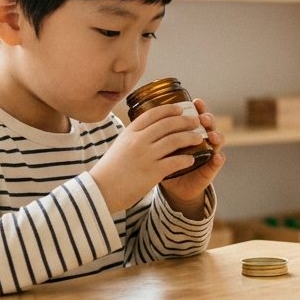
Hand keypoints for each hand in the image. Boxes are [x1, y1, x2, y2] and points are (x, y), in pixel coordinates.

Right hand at [90, 102, 215, 214]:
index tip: (180, 108)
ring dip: (190, 137)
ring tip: (199, 137)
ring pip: (175, 140)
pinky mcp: (152, 172)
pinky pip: (175, 161)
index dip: (169, 110)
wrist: (100, 191)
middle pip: (167, 124)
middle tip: (195, 121)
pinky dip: (186, 159)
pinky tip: (192, 159)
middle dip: (185, 121)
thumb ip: (133, 137)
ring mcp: (146, 155)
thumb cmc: (109, 170)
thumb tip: (147, 130)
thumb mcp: (119, 146)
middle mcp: (138, 140)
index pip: (152, 114)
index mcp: (130, 132)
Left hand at [160, 100, 225, 218]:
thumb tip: (145, 111)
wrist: (172, 186)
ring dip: (217, 135)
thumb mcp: (159, 145)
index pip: (196, 114)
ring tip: (212, 136)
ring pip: (217, 139)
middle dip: (207, 119)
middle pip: (209, 124)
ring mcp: (208, 152)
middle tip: (202, 119)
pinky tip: (217, 157)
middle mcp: (201, 138)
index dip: (198, 107)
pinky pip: (217, 162)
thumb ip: (158, 131)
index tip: (196, 102)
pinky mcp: (210, 168)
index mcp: (188, 129)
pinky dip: (218, 159)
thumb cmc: (163, 161)